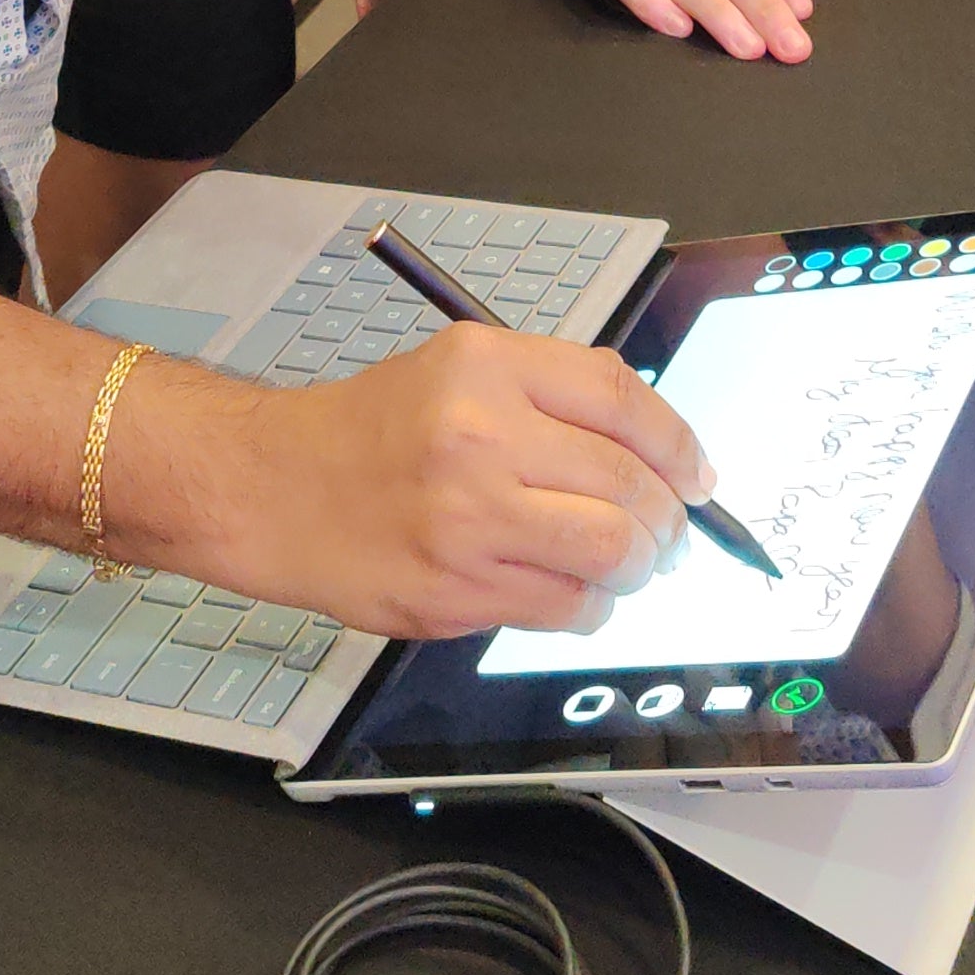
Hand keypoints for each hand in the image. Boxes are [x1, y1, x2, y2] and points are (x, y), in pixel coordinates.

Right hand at [195, 324, 713, 639]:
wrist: (274, 487)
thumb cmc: (370, 430)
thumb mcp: (456, 370)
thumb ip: (549, 397)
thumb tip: (653, 451)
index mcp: (487, 367)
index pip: (622, 399)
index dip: (679, 444)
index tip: (699, 474)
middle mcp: (480, 436)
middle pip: (627, 481)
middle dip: (667, 518)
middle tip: (669, 532)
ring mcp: (467, 519)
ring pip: (609, 551)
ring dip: (637, 567)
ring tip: (628, 565)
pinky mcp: (453, 590)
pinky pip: (564, 607)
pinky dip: (591, 607)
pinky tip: (576, 593)